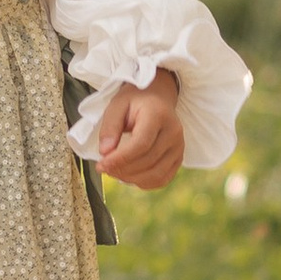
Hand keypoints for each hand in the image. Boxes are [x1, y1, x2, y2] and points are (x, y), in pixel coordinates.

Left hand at [95, 69, 184, 190]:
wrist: (156, 97)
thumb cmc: (134, 101)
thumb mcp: (117, 105)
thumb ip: (110, 127)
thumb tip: (105, 152)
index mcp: (158, 115)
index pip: (141, 144)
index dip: (120, 158)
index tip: (101, 164)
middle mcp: (173, 132)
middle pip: (148, 161)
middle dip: (122, 169)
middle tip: (103, 168)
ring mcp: (179, 146)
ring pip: (157, 174)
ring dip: (132, 179)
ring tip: (114, 172)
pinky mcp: (178, 157)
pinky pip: (163, 178)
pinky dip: (144, 183)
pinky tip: (129, 176)